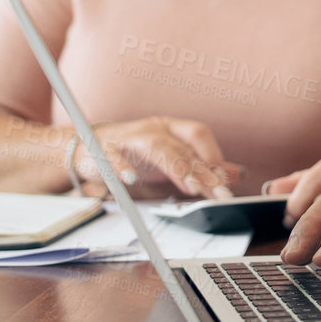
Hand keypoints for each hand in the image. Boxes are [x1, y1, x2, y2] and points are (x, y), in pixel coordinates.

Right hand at [73, 116, 237, 198]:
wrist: (86, 147)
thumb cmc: (132, 152)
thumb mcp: (169, 157)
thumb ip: (199, 165)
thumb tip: (234, 173)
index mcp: (170, 128)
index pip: (198, 135)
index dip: (213, 156)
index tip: (224, 182)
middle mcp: (153, 128)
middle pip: (182, 146)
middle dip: (202, 170)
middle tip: (217, 193)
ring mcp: (129, 138)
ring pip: (157, 147)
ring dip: (176, 166)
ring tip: (191, 186)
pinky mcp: (104, 150)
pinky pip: (113, 157)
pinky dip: (122, 168)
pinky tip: (131, 180)